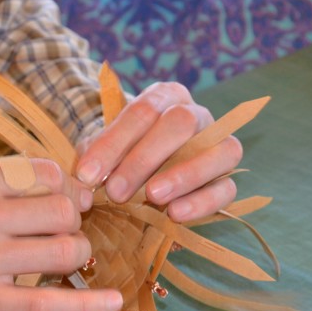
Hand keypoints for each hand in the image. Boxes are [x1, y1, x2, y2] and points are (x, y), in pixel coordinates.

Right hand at [0, 158, 121, 310]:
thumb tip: (52, 184)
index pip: (47, 173)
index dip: (68, 187)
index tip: (67, 199)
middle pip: (63, 209)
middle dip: (75, 220)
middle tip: (65, 230)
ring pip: (64, 251)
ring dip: (77, 255)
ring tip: (65, 260)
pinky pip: (48, 305)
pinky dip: (88, 305)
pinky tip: (114, 303)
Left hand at [75, 81, 242, 221]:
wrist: (143, 179)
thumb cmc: (120, 158)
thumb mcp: (103, 153)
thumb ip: (94, 160)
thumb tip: (83, 181)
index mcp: (165, 97)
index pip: (142, 111)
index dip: (113, 143)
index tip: (88, 175)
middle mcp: (197, 114)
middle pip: (181, 123)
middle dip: (144, 159)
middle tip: (115, 192)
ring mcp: (219, 145)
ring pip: (217, 151)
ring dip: (183, 175)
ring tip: (152, 196)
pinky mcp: (227, 179)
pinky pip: (226, 188)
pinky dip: (202, 201)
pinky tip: (175, 213)